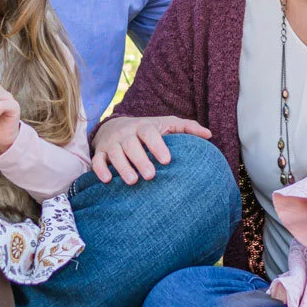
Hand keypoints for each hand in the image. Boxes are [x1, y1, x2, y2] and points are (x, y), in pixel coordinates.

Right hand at [90, 114, 214, 184]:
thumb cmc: (149, 130)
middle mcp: (126, 133)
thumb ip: (187, 128)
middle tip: (151, 176)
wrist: (115, 126)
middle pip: (131, 144)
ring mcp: (112, 143)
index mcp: (144, 126)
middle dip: (140, 160)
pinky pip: (97, 161)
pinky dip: (100, 170)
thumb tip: (209, 135)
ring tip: (132, 181)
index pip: (149, 132)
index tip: (167, 160)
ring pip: (115, 153)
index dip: (157, 145)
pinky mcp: (100, 152)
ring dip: (122, 167)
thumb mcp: (167, 124)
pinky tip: (107, 181)